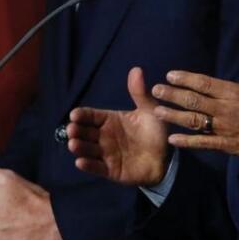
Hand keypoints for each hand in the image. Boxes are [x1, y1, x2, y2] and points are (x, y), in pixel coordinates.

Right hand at [67, 67, 169, 185]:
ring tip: (73, 144)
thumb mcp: (149, 110)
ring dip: (79, 147)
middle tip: (71, 129)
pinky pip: (97, 168)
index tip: (74, 114)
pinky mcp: (111, 170)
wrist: (167, 157)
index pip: (91, 116)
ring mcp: (106, 154)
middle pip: (85, 132)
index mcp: (110, 120)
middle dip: (76, 131)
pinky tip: (80, 162)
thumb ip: (140, 93)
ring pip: (88, 150)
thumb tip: (136, 69)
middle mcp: (104, 136)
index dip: (82, 115)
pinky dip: (88, 165)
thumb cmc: (155, 132)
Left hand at [153, 38, 238, 163]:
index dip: (186, 78)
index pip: (205, 83)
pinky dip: (187, 141)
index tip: (170, 75)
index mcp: (235, 92)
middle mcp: (226, 109)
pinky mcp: (227, 145)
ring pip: (194, 120)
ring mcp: (225, 128)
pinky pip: (203, 143)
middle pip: (194, 100)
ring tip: (157, 111)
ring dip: (174, 115)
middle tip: (155, 90)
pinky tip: (172, 139)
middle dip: (173, 94)